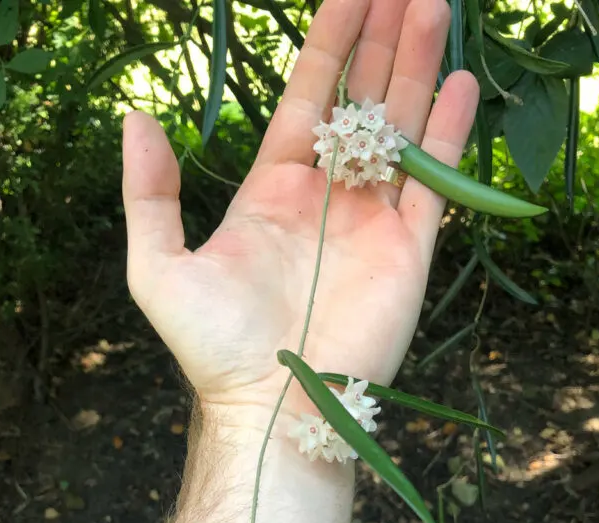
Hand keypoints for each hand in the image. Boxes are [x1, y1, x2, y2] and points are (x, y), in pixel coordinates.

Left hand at [123, 0, 478, 415]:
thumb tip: (135, 116)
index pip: (308, 98)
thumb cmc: (213, 346)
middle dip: (383, 41)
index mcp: (275, 191)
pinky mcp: (410, 253)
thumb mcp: (158, 266)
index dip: (329, 44)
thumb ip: (148, 192)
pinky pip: (435, 185)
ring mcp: (373, 223)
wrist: (272, 407)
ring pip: (402, 130)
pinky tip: (463, 85)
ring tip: (435, 7)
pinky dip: (449, 136)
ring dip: (420, 70)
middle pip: (362, 102)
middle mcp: (329, 199)